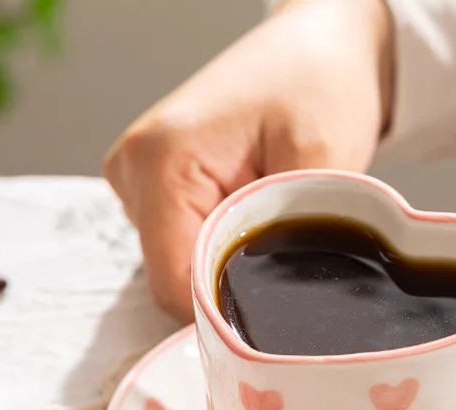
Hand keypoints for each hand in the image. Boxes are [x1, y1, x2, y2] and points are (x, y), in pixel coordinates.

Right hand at [103, 0, 392, 320]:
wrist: (318, 48)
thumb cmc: (320, 84)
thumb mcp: (319, 160)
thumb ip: (286, 234)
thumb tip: (266, 301)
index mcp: (163, 162)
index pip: (174, 286)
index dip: (224, 313)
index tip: (271, 316)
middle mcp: (135, 170)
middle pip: (173, 281)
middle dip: (231, 287)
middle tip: (286, 257)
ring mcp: (139, 177)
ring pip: (178, 267)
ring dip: (228, 265)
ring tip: (271, 223)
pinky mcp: (157, 185)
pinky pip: (183, 245)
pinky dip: (221, 248)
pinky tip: (253, 220)